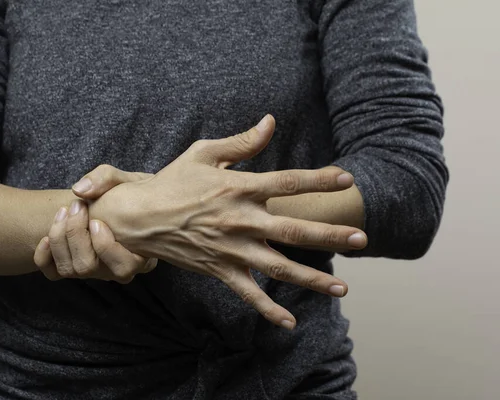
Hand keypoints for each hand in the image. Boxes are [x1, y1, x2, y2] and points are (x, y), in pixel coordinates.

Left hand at [34, 166, 156, 283]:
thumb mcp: (131, 180)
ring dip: (59, 240)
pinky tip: (46, 237)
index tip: (96, 221)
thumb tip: (79, 190)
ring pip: (70, 269)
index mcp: (140, 254)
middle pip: (89, 267)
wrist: (124, 203)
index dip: (105, 247)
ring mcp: (96, 271)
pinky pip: (54, 274)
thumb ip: (108, 178)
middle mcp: (117, 268)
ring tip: (64, 212)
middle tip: (77, 206)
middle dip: (75, 235)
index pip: (123, 267)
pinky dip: (44, 257)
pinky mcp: (76, 268)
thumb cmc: (133, 195)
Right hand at [89, 114, 367, 328]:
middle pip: (292, 231)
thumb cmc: (173, 181)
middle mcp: (240, 220)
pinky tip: (290, 323)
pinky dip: (268, 309)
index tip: (347, 179)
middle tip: (361, 240)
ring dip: (312, 279)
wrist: (138, 216)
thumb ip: (241, 142)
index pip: (286, 182)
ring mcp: (231, 249)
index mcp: (239, 188)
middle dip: (329, 236)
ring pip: (278, 267)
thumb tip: (271, 122)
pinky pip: (248, 293)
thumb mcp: (204, 153)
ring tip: (343, 288)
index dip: (318, 180)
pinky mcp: (220, 269)